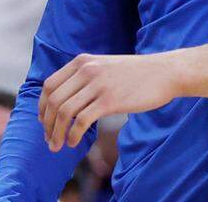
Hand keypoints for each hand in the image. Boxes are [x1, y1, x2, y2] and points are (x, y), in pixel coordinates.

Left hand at [39, 53, 179, 151]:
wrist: (165, 72)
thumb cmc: (136, 73)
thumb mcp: (105, 66)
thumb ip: (85, 76)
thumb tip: (66, 99)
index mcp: (82, 61)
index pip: (49, 85)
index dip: (43, 107)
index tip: (45, 122)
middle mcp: (87, 70)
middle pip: (54, 100)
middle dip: (47, 124)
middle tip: (49, 140)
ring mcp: (98, 85)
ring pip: (64, 112)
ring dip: (56, 133)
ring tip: (57, 146)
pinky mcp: (110, 101)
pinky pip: (81, 121)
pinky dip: (72, 135)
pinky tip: (74, 143)